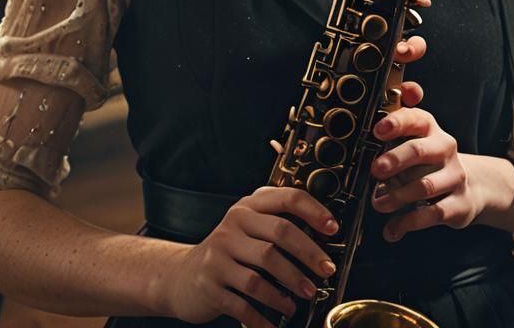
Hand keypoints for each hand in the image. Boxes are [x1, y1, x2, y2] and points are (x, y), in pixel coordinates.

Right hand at [170, 187, 337, 327]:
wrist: (181, 276)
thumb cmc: (226, 252)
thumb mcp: (246, 228)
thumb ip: (276, 225)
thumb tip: (322, 236)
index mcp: (247, 207)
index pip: (286, 198)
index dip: (314, 211)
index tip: (332, 228)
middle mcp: (231, 226)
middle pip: (279, 234)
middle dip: (309, 255)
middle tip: (326, 271)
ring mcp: (218, 256)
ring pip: (263, 272)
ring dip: (289, 288)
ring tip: (304, 296)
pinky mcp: (210, 286)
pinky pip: (244, 304)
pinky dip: (264, 317)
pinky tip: (276, 324)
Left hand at [369, 83, 483, 242]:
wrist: (473, 185)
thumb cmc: (430, 162)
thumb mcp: (415, 144)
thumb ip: (391, 143)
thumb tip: (360, 155)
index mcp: (430, 129)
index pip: (414, 119)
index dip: (396, 122)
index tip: (377, 130)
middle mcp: (445, 148)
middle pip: (419, 150)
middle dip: (395, 160)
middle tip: (375, 170)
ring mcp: (455, 176)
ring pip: (424, 185)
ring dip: (397, 196)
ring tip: (378, 204)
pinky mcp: (460, 204)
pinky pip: (431, 214)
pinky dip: (408, 223)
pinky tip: (392, 230)